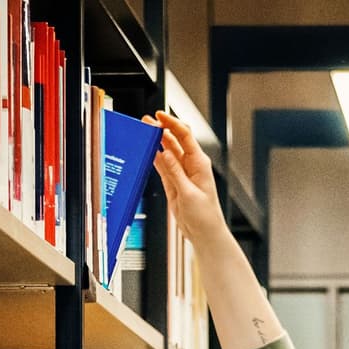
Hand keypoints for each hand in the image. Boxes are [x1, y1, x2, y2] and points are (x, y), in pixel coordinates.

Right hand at [149, 109, 228, 245]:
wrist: (204, 233)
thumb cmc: (205, 216)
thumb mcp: (189, 193)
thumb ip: (176, 172)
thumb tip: (166, 152)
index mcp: (199, 163)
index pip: (185, 136)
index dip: (172, 124)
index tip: (160, 116)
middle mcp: (190, 165)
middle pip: (174, 140)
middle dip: (161, 128)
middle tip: (146, 121)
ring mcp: (181, 172)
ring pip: (166, 151)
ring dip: (156, 141)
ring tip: (143, 130)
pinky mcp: (173, 182)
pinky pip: (162, 165)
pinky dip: (154, 157)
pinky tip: (146, 149)